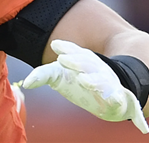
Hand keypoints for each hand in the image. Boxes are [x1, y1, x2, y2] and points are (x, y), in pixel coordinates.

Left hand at [21, 40, 148, 133]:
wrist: (114, 94)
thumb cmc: (80, 82)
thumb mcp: (60, 76)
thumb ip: (43, 75)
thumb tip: (25, 83)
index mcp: (84, 62)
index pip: (76, 53)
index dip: (68, 50)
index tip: (57, 47)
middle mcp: (98, 71)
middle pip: (88, 64)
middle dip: (77, 61)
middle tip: (63, 60)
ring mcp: (111, 84)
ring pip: (103, 81)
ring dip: (94, 81)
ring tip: (83, 80)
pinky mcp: (121, 101)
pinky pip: (123, 101)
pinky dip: (121, 103)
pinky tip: (117, 101)